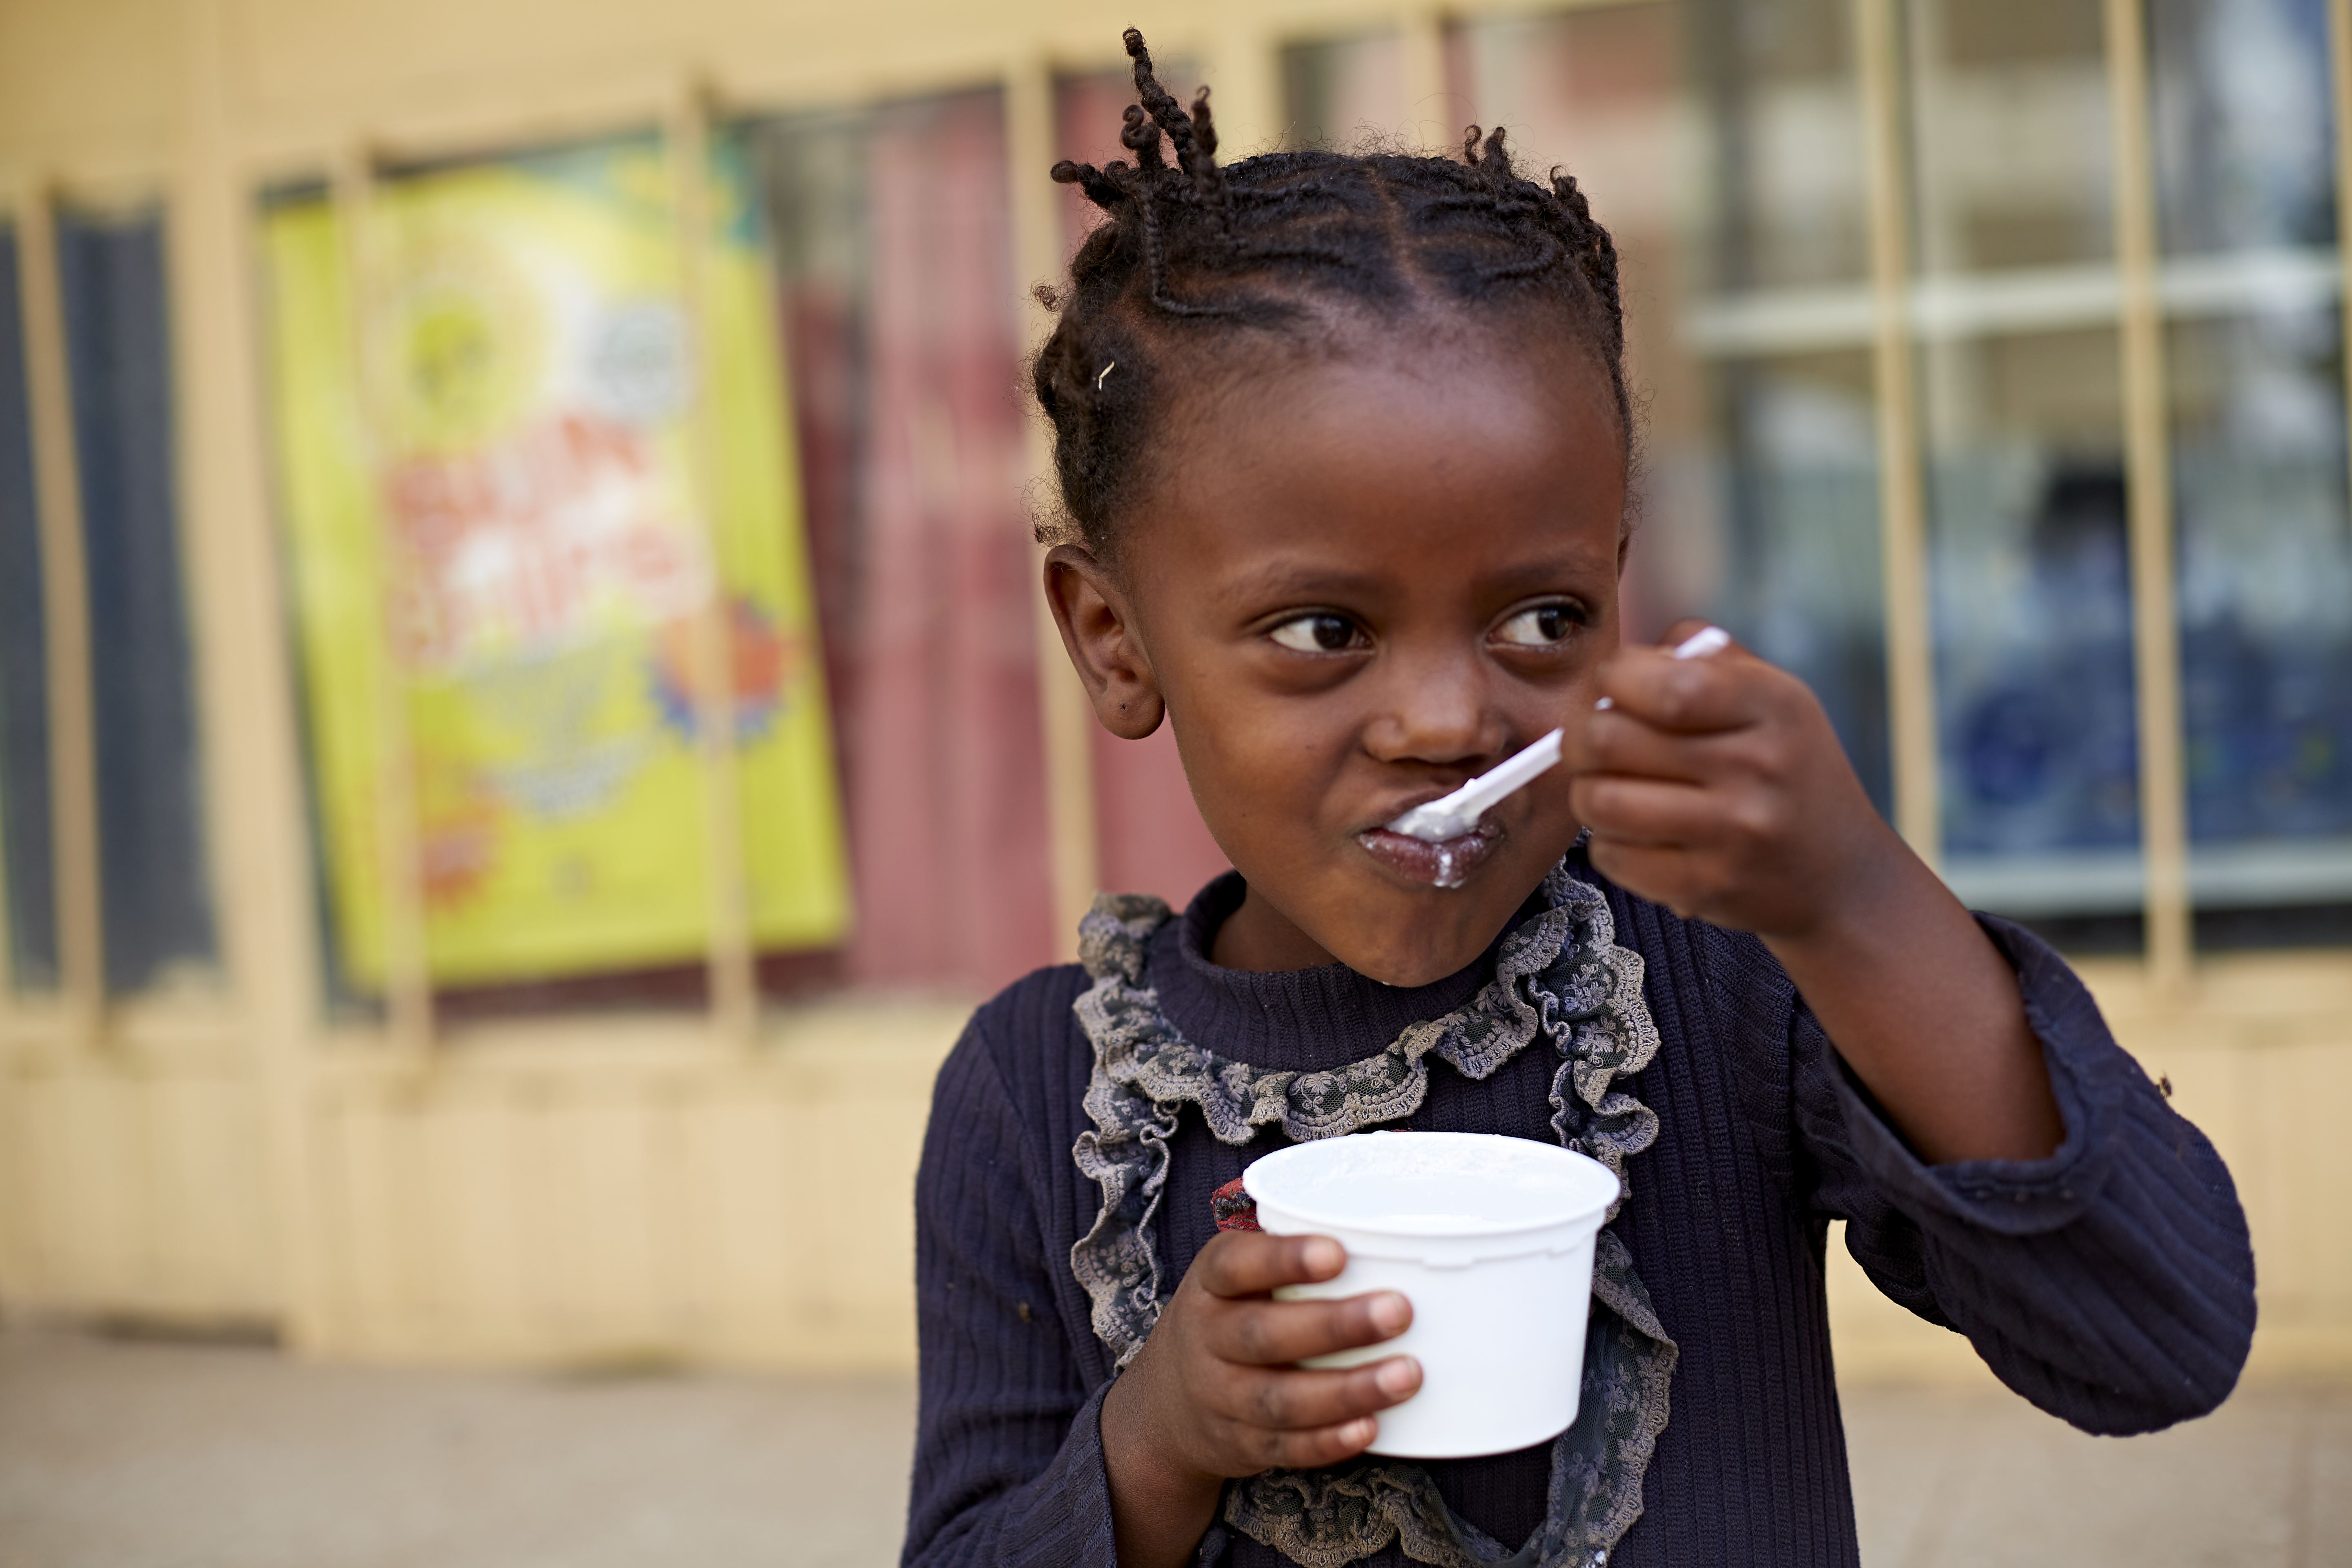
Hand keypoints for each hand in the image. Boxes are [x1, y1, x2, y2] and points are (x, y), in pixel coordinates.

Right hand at [1100, 1230, 1419, 1567]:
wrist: (1166, 1405)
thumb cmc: (1227, 1319)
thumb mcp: (1234, 1280)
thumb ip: (1287, 1260)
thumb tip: (1384, 1238)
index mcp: (1209, 1285)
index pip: (1235, 1265)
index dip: (1284, 1259)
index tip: (1338, 1252)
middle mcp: (1207, 1339)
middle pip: (1263, 1335)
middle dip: (1335, 1325)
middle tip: (1398, 1311)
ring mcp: (1220, 1398)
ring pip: (1280, 1399)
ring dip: (1347, 1390)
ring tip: (1405, 1374)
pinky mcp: (1241, 1445)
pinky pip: (1285, 1448)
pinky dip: (1329, 1442)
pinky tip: (1371, 1427)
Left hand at [1566, 620, 1898, 937]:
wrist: (1841, 876)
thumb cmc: (1786, 770)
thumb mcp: (1772, 697)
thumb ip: (1702, 659)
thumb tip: (1627, 661)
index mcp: (1771, 705)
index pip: (1661, 683)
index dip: (1615, 679)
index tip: (1616, 689)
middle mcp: (1756, 767)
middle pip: (1608, 739)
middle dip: (1582, 738)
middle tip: (1596, 744)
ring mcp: (1732, 833)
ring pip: (1599, 800)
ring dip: (1588, 792)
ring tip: (1611, 788)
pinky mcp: (1705, 886)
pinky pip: (1611, 855)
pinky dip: (1608, 842)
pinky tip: (1637, 834)